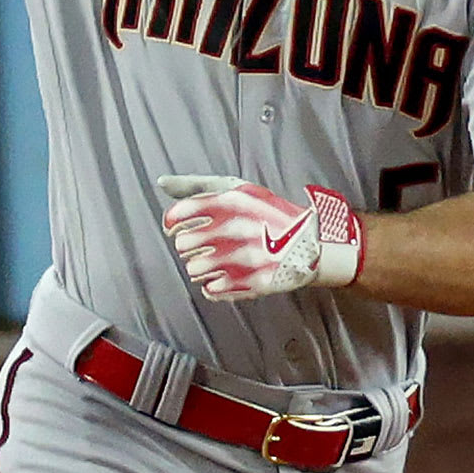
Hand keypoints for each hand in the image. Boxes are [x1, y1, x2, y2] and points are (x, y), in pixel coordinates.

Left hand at [159, 176, 363, 301]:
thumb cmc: (268, 212)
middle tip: (204, 244)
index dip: (173, 224)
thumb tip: (162, 182)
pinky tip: (227, 273)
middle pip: (183, 245)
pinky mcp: (253, 283)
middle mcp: (236, 229)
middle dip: (189, 245)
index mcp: (231, 202)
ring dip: (200, 266)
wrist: (312, 242)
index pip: (179, 216)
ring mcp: (245, 258)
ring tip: (217, 259)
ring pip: (194, 270)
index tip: (178, 227)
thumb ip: (197, 185)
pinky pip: (211, 289)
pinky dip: (214, 284)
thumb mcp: (237, 189)